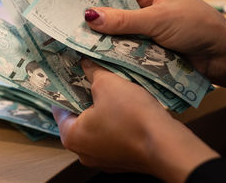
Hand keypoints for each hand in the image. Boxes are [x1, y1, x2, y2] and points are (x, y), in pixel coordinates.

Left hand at [53, 59, 218, 182]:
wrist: (166, 145)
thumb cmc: (131, 115)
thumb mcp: (107, 84)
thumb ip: (92, 72)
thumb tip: (85, 63)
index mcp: (71, 136)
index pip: (59, 107)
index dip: (65, 87)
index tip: (70, 74)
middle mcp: (82, 152)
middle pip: (77, 118)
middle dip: (84, 97)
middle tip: (90, 77)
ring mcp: (102, 160)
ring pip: (95, 128)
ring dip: (100, 110)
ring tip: (108, 89)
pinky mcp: (121, 161)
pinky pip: (111, 137)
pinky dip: (113, 123)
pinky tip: (123, 108)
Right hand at [84, 0, 225, 95]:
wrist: (221, 56)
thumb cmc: (196, 26)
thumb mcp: (158, 19)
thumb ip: (124, 20)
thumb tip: (91, 16)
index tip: (76, 8)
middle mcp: (147, 4)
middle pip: (116, 12)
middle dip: (100, 22)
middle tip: (75, 29)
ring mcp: (147, 26)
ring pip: (120, 31)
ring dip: (107, 39)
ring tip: (82, 43)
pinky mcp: (148, 45)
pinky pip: (127, 46)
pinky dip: (117, 51)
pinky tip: (100, 55)